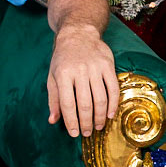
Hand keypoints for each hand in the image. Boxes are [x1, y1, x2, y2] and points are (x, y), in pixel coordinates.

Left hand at [47, 22, 119, 136]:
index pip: (68, 104)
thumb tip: (53, 121)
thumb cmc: (63, 58)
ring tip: (98, 126)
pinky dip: (113, 104)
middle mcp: (79, 71)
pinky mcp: (108, 65)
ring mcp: (95, 67)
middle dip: (86, 122)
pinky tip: (110, 114)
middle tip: (87, 133)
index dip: (71, 121)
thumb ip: (54, 99)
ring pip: (101, 98)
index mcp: (63, 74)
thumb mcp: (52, 76)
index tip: (74, 133)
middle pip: (85, 104)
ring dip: (100, 116)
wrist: (78, 33)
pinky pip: (113, 88)